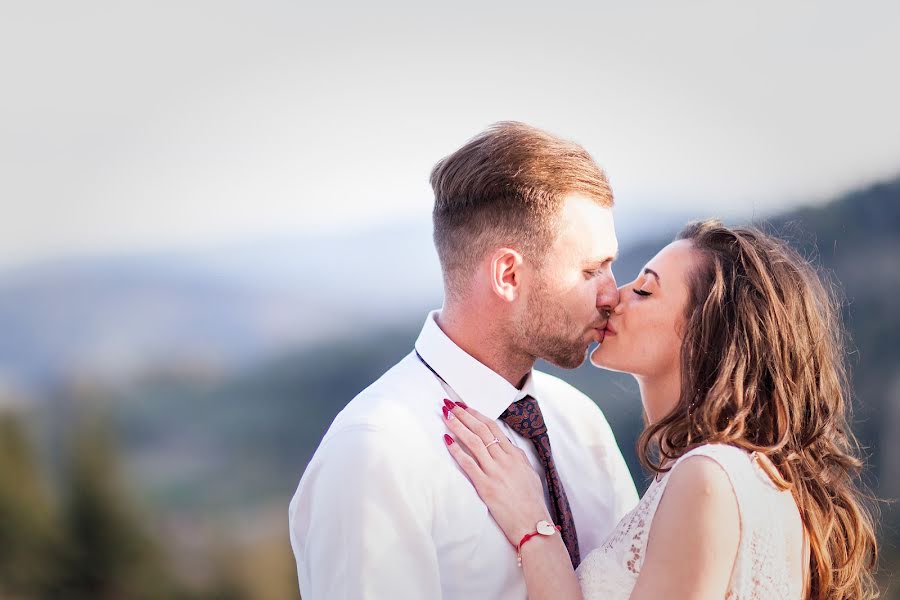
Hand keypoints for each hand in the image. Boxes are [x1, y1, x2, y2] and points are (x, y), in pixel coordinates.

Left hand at [441, 400, 551, 546]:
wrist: (533, 524)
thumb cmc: (532, 503)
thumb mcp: (529, 474)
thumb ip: (517, 458)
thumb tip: (507, 447)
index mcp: (516, 455)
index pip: (494, 428)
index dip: (478, 415)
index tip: (466, 407)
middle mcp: (505, 460)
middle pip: (481, 430)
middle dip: (464, 415)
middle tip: (451, 404)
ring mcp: (495, 472)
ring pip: (474, 442)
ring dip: (458, 426)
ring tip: (446, 415)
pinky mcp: (486, 487)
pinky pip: (468, 464)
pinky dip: (456, 450)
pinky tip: (446, 440)